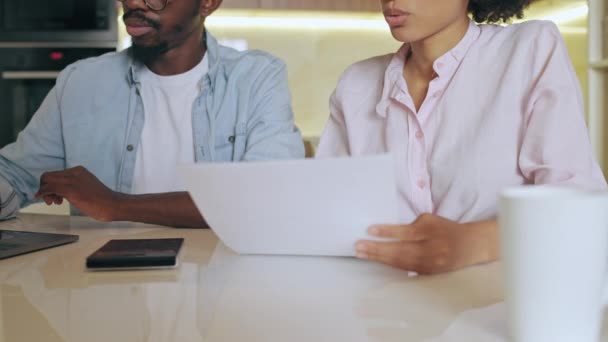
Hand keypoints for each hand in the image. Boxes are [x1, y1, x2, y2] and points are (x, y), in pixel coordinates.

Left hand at [35, 166, 122, 221]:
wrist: (113, 204)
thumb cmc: (102, 201)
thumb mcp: (86, 188)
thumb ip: (75, 186)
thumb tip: (61, 193)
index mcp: (79, 171)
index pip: (56, 174)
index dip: (51, 185)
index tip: (56, 196)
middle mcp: (74, 172)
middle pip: (48, 176)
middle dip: (44, 188)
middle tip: (51, 200)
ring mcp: (72, 180)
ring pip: (46, 180)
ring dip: (44, 192)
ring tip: (53, 202)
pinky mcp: (70, 190)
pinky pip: (49, 188)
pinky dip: (44, 194)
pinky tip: (48, 201)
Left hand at [355, 214, 497, 273]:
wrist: (470, 246)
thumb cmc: (445, 229)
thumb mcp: (431, 220)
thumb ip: (411, 225)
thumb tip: (386, 231)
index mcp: (432, 231)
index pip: (407, 232)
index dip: (388, 232)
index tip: (370, 230)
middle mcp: (432, 249)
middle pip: (401, 250)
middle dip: (377, 249)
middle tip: (358, 247)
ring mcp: (430, 264)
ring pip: (401, 262)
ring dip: (379, 258)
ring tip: (362, 254)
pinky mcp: (428, 273)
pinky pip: (405, 269)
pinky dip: (389, 265)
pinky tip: (376, 261)